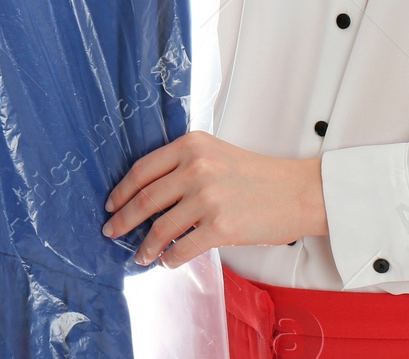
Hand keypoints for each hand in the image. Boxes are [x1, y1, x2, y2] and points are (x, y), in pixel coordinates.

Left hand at [101, 131, 328, 268]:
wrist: (298, 191)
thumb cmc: (258, 175)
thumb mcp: (216, 154)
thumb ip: (184, 165)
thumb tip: (150, 195)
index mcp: (191, 145)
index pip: (142, 170)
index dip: (121, 191)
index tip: (111, 204)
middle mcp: (196, 168)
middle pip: (145, 198)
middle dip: (123, 219)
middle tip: (111, 231)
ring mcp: (208, 198)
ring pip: (160, 228)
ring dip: (145, 246)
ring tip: (139, 256)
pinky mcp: (221, 227)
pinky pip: (182, 249)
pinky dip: (170, 259)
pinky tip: (167, 262)